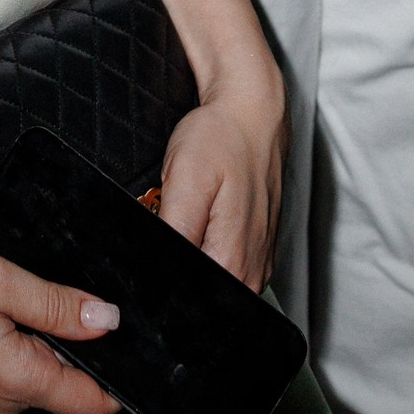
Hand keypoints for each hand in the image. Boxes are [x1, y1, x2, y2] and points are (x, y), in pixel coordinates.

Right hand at [0, 232, 121, 413]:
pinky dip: (27, 343)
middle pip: (72, 389)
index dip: (125, 378)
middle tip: (87, 302)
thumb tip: (108, 320)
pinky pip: (16, 370)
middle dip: (89, 352)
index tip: (134, 342)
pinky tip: (14, 307)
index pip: (96, 404)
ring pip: (43, 376)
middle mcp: (6, 399)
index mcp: (19, 380)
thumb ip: (56, 302)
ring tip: (45, 297)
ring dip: (54, 344)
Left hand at [158, 75, 287, 289]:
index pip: (185, 300)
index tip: (156, 243)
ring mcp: (257, 263)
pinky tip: (200, 218)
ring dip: (190, 256)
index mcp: (232, 263)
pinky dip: (205, 246)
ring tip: (186, 214)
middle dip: (174, 266)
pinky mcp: (256, 251)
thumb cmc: (222, 138)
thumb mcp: (186, 179)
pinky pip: (223, 265)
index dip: (160, 280)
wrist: (251, 114)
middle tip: (171, 216)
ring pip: (209, 281)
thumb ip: (173, 231)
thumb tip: (155, 269)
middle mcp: (251, 273)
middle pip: (197, 294)